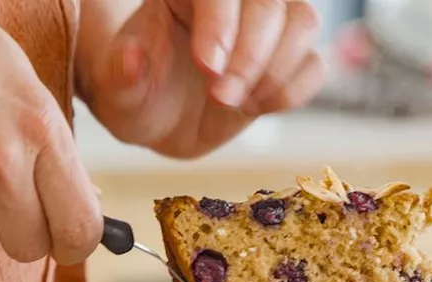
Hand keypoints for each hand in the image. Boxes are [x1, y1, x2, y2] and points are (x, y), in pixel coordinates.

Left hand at [79, 0, 325, 158]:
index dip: (221, 23)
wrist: (159, 120)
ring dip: (276, 71)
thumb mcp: (116, 91)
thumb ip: (120, 75)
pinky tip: (256, 107)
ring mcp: (267, 25)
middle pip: (270, 0)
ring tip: (237, 104)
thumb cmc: (135, 96)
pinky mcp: (289, 58)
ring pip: (303, 21)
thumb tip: (132, 57)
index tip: (208, 69)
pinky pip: (315, 64)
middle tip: (221, 98)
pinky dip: (291, 92)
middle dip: (251, 55)